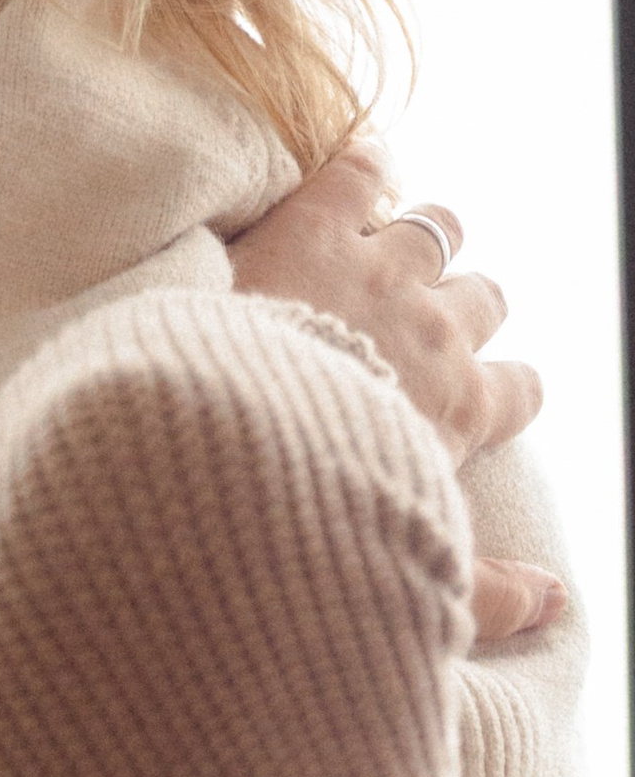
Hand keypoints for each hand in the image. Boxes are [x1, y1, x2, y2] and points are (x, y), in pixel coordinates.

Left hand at [228, 150, 560, 642]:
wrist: (222, 453)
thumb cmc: (308, 522)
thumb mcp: (405, 569)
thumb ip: (483, 591)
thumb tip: (554, 605)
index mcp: (465, 410)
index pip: (522, 388)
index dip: (502, 390)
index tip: (472, 399)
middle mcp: (438, 330)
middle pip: (486, 297)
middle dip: (462, 306)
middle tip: (414, 324)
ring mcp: (380, 270)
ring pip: (437, 227)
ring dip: (419, 237)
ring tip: (383, 252)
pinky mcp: (317, 226)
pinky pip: (359, 172)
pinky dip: (358, 171)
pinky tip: (347, 180)